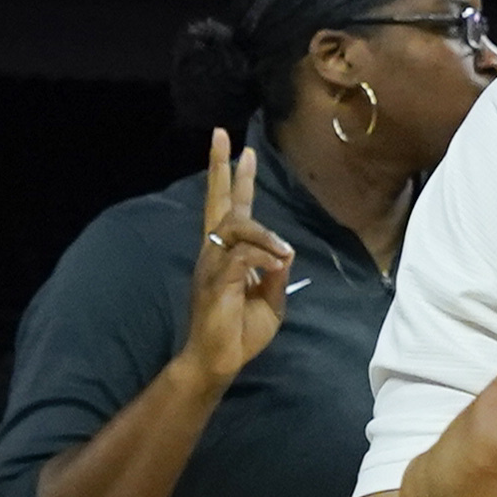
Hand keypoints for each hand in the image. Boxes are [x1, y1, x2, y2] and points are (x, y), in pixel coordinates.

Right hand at [181, 129, 297, 392]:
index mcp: (226, 255)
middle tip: (223, 136)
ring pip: (237, 228)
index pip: (228, 209)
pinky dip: (263, 256)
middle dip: (220, 168)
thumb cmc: (240, 333)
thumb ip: (275, 273)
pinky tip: (277, 264)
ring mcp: (211, 266)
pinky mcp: (216, 282)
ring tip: (282, 252)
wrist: (219, 360)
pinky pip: (241, 256)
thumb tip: (284, 251)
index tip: (241, 150)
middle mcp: (213, 253)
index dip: (234, 180)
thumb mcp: (271, 300)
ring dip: (264, 235)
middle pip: (218, 203)